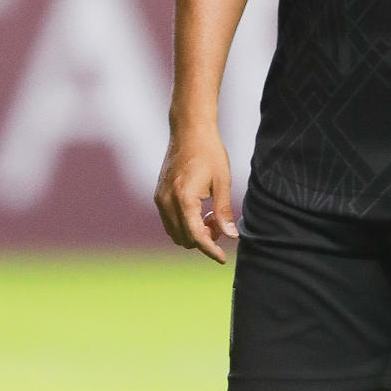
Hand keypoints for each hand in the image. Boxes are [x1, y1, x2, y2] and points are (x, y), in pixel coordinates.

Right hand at [154, 127, 239, 262]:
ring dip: (194, 233)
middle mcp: (167, 201)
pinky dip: (185, 224)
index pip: (196, 236)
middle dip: (204, 239)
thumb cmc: (209, 153)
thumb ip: (224, 211)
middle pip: (184, 239)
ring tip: (211, 215)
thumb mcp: (223, 182)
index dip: (210, 250)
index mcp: (184, 198)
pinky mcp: (159, 195)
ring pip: (175, 233)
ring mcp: (160, 199)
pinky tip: (200, 210)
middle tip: (221, 223)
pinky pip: (170, 221)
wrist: (189, 131)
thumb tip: (231, 237)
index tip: (223, 259)